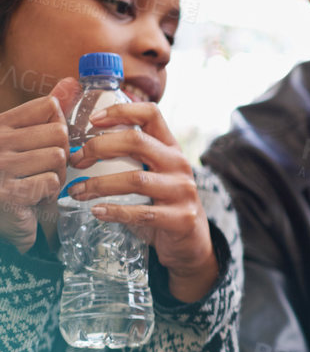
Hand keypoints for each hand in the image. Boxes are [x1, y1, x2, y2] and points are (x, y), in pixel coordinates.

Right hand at [0, 78, 77, 252]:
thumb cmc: (14, 175)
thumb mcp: (26, 139)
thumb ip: (47, 112)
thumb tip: (73, 82)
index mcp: (1, 125)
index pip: (48, 106)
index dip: (59, 125)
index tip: (48, 141)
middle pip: (59, 133)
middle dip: (61, 154)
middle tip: (43, 169)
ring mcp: (1, 166)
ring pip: (58, 157)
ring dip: (56, 175)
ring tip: (37, 183)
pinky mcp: (9, 193)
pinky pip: (52, 182)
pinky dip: (49, 193)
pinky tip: (33, 198)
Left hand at [67, 102, 216, 301]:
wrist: (191, 240)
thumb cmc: (161, 203)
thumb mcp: (152, 173)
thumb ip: (128, 159)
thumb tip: (77, 150)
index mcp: (170, 148)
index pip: (150, 114)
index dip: (120, 111)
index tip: (92, 120)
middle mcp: (179, 164)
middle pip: (137, 141)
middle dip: (99, 147)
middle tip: (76, 160)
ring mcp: (182, 191)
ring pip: (135, 180)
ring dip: (99, 184)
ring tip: (77, 191)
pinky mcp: (181, 218)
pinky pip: (141, 213)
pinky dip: (115, 212)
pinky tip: (97, 211)